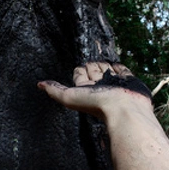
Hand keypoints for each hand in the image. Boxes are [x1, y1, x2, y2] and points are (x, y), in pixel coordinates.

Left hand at [37, 62, 152, 122]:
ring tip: (102, 60)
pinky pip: (122, 70)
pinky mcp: (129, 81)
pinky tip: (115, 63)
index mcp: (86, 89)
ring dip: (104, 64)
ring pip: (107, 69)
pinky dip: (118, 66)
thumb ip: (54, 90)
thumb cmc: (97, 105)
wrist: (124, 109)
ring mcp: (115, 84)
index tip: (80, 66)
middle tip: (91, 62)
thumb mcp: (69, 97)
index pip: (80, 75)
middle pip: (93, 70)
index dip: (79, 70)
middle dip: (92, 65)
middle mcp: (100, 87)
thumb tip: (39, 84)